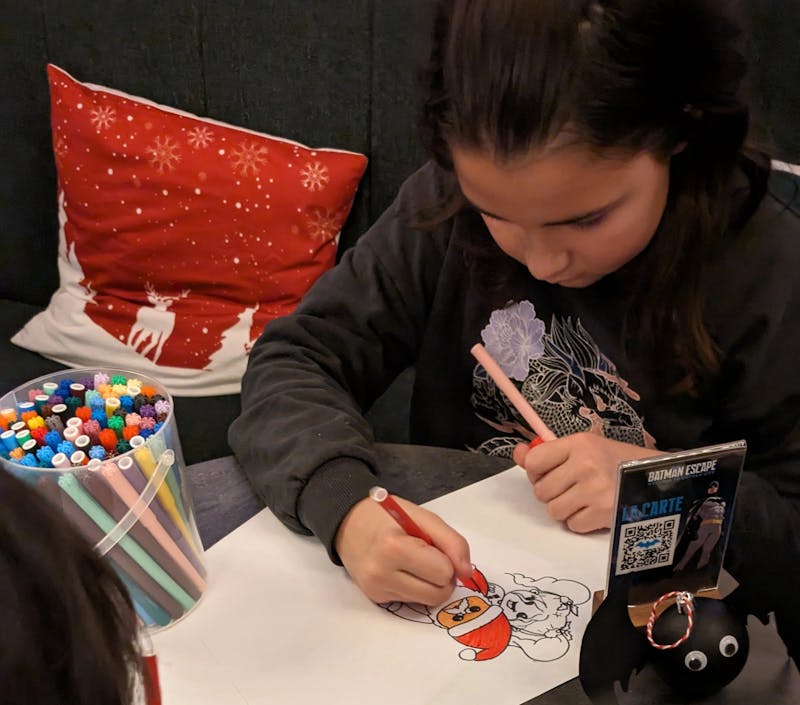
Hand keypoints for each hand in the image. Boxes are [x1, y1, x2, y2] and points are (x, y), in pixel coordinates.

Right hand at [334, 495, 472, 605]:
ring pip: (427, 601)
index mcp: (394, 547)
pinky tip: (401, 570)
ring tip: (415, 563)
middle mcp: (381, 573)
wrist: (348, 523)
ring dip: (429, 584)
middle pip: (437, 593)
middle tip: (429, 557)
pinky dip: (414, 587)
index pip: (443, 572)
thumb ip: (451, 542)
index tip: (434, 546)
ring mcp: (376, 589)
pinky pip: (411, 602)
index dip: (446, 558)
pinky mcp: (375, 599)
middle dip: (442, 576)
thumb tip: (466, 573)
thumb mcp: (423, 517)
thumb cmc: (388, 516)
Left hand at [512, 433, 661, 532]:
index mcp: (578, 443)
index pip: (534, 461)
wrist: (658, 478)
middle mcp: (585, 465)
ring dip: (565, 509)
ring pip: (554, 511)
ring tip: (582, 499)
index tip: (548, 471)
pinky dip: (581, 522)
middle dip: (551, 492)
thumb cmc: (616, 461)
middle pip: (541, 491)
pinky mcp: (604, 513)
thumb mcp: (584, 447)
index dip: (536, 470)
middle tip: (570, 487)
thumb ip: (547, 452)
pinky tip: (594, 510)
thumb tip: (517, 453)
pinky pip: (573, 525)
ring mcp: (595, 490)